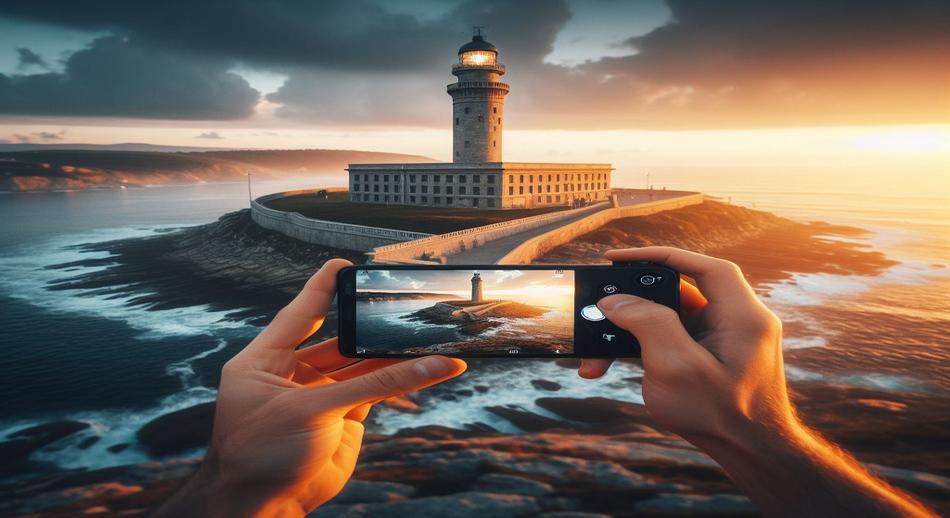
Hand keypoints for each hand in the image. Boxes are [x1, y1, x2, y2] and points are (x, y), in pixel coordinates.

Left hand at [154, 259, 466, 517]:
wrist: (263, 508)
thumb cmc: (260, 456)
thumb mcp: (314, 410)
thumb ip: (375, 385)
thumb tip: (426, 364)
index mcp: (264, 361)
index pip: (298, 314)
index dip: (321, 288)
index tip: (343, 265)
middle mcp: (291, 374)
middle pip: (338, 340)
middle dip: (368, 326)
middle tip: (400, 305)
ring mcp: (318, 399)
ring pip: (362, 369)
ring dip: (392, 358)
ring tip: (427, 342)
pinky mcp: (341, 421)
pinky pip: (374, 394)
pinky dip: (399, 383)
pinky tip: (425, 369)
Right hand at [577, 247, 932, 516]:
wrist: (752, 455)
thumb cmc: (721, 416)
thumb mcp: (676, 367)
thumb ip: (646, 323)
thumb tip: (615, 300)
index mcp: (742, 316)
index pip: (704, 266)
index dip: (662, 256)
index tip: (620, 258)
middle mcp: (739, 321)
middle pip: (681, 293)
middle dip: (636, 302)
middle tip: (602, 307)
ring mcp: (728, 340)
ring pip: (672, 320)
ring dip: (634, 334)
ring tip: (597, 358)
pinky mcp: (715, 357)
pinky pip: (675, 340)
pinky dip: (647, 349)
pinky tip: (617, 365)